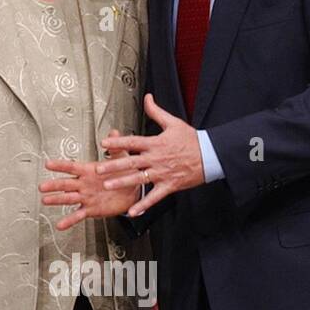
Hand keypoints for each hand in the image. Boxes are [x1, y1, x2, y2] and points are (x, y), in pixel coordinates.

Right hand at [38, 129, 142, 229]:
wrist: (133, 191)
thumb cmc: (124, 173)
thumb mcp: (121, 158)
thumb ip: (116, 147)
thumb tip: (114, 133)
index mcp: (88, 171)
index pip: (71, 167)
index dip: (60, 166)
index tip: (48, 164)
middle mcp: (84, 184)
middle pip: (65, 184)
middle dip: (54, 185)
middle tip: (43, 186)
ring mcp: (86, 197)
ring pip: (68, 198)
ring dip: (57, 200)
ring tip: (46, 201)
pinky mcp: (91, 209)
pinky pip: (78, 215)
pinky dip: (69, 220)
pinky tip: (60, 224)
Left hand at [96, 94, 205, 215]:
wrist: (211, 156)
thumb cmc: (192, 140)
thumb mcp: (174, 123)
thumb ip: (156, 112)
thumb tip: (147, 97)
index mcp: (156, 143)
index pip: (133, 142)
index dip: (118, 142)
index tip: (104, 143)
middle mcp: (156, 159)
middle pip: (132, 162)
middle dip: (114, 165)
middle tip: (98, 169)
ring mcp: (162, 173)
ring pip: (139, 179)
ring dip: (123, 182)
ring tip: (108, 186)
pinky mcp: (169, 185)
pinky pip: (155, 197)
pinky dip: (144, 205)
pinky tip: (132, 211)